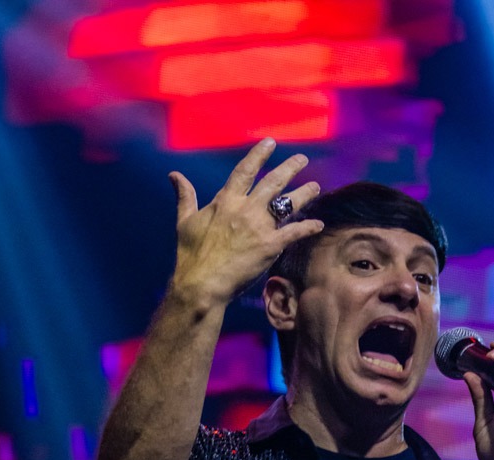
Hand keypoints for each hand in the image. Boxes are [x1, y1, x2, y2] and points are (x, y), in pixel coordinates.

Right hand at [168, 138, 323, 308]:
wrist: (202, 283)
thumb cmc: (190, 255)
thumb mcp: (184, 221)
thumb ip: (185, 196)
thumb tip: (174, 175)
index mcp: (226, 200)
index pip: (245, 170)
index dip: (258, 155)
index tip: (269, 142)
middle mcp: (245, 208)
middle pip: (272, 182)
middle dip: (289, 168)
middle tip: (302, 159)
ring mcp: (259, 226)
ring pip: (287, 203)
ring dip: (303, 193)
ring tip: (315, 186)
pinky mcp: (270, 246)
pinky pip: (294, 232)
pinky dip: (308, 227)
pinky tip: (319, 224)